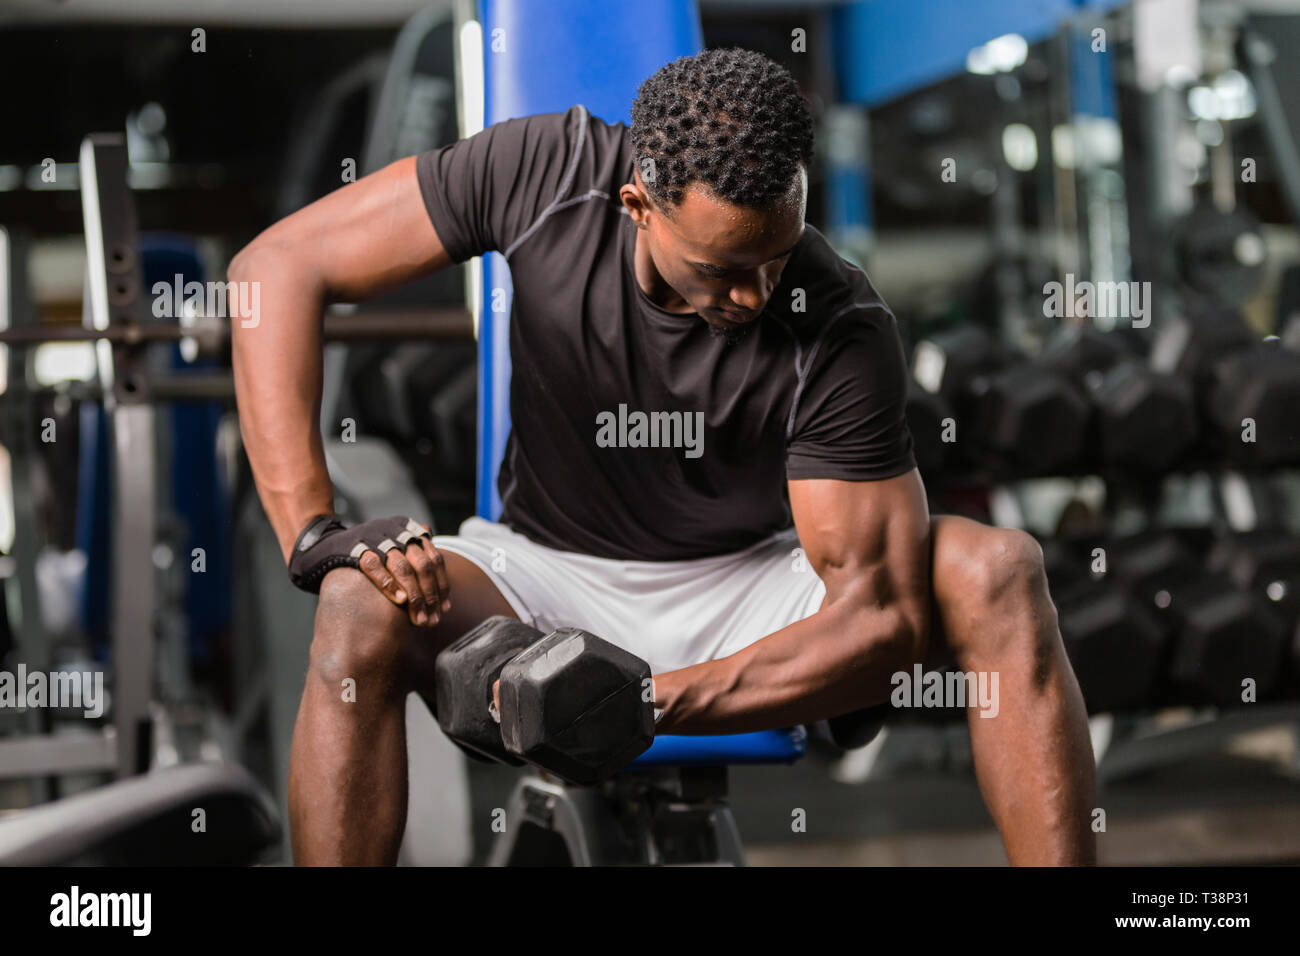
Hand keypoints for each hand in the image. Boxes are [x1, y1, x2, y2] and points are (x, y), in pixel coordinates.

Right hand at [287, 514, 450, 625]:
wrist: (321, 547)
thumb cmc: (364, 555)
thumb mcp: (394, 552)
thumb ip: (416, 562)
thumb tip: (442, 587)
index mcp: (408, 530)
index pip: (434, 559)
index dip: (442, 585)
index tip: (445, 608)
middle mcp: (395, 530)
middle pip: (422, 564)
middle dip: (430, 595)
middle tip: (432, 619)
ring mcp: (375, 537)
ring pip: (403, 566)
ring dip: (414, 595)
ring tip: (418, 617)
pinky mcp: (355, 547)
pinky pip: (375, 566)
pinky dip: (389, 583)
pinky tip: (399, 601)